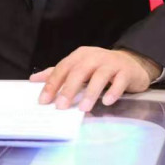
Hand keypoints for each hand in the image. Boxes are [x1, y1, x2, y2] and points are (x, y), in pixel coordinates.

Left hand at [29, 46, 161, 112]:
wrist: (130, 63)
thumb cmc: (99, 67)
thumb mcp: (78, 67)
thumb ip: (58, 73)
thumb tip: (33, 79)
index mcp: (80, 55)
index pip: (63, 68)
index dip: (52, 83)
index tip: (44, 100)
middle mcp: (94, 56)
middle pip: (79, 71)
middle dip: (69, 89)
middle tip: (61, 106)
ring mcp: (111, 63)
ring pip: (99, 76)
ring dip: (90, 92)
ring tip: (83, 108)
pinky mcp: (125, 72)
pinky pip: (119, 82)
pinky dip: (113, 91)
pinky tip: (107, 102)